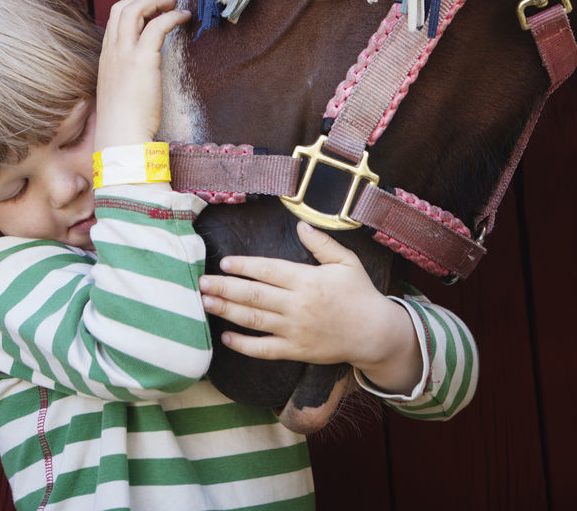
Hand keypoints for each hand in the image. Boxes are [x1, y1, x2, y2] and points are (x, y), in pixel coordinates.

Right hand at [93, 0, 189, 148]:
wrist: (120, 136)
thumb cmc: (123, 121)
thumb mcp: (121, 89)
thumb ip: (128, 73)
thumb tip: (144, 66)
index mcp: (106, 56)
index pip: (115, 17)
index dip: (134, 5)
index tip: (152, 7)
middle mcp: (112, 50)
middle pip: (122, 7)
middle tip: (164, 0)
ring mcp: (124, 53)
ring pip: (134, 9)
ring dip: (156, 1)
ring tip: (174, 4)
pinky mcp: (142, 59)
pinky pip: (157, 26)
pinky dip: (171, 16)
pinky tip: (184, 17)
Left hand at [199, 220, 422, 393]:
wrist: (375, 334)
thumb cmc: (360, 293)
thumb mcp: (346, 262)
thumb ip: (321, 243)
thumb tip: (300, 224)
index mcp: (307, 280)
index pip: (268, 270)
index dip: (245, 266)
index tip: (225, 263)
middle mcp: (298, 305)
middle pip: (254, 295)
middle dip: (225, 289)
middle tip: (202, 283)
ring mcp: (295, 331)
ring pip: (254, 320)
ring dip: (227, 311)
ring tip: (205, 303)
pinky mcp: (296, 351)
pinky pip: (264, 350)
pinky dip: (243, 344)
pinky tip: (226, 337)